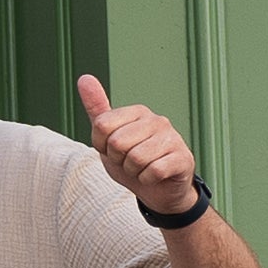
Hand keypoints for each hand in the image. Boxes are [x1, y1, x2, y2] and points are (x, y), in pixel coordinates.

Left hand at [77, 76, 199, 217]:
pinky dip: (147, 179)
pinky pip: (154, 171)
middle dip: (118, 160)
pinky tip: (154, 176)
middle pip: (117, 143)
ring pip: (136, 159)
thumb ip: (97, 109)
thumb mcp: (108, 136)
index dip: (101, 145)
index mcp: (137, 112)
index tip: (112, 150)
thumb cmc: (130, 160)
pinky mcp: (183, 158)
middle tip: (128, 162)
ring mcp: (173, 138)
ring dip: (133, 171)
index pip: (101, 125)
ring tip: (141, 168)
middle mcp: (157, 120)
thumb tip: (84, 78)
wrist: (157, 190)